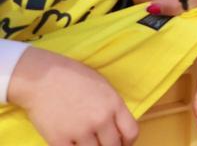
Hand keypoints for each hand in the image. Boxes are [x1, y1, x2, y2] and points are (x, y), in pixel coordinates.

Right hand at [8, 48, 138, 144]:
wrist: (42, 78)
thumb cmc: (73, 78)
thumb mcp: (103, 87)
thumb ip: (113, 108)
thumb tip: (117, 127)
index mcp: (114, 104)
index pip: (131, 132)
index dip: (128, 142)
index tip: (123, 143)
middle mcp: (100, 119)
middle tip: (102, 143)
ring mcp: (80, 131)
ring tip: (87, 142)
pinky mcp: (59, 140)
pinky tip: (73, 143)